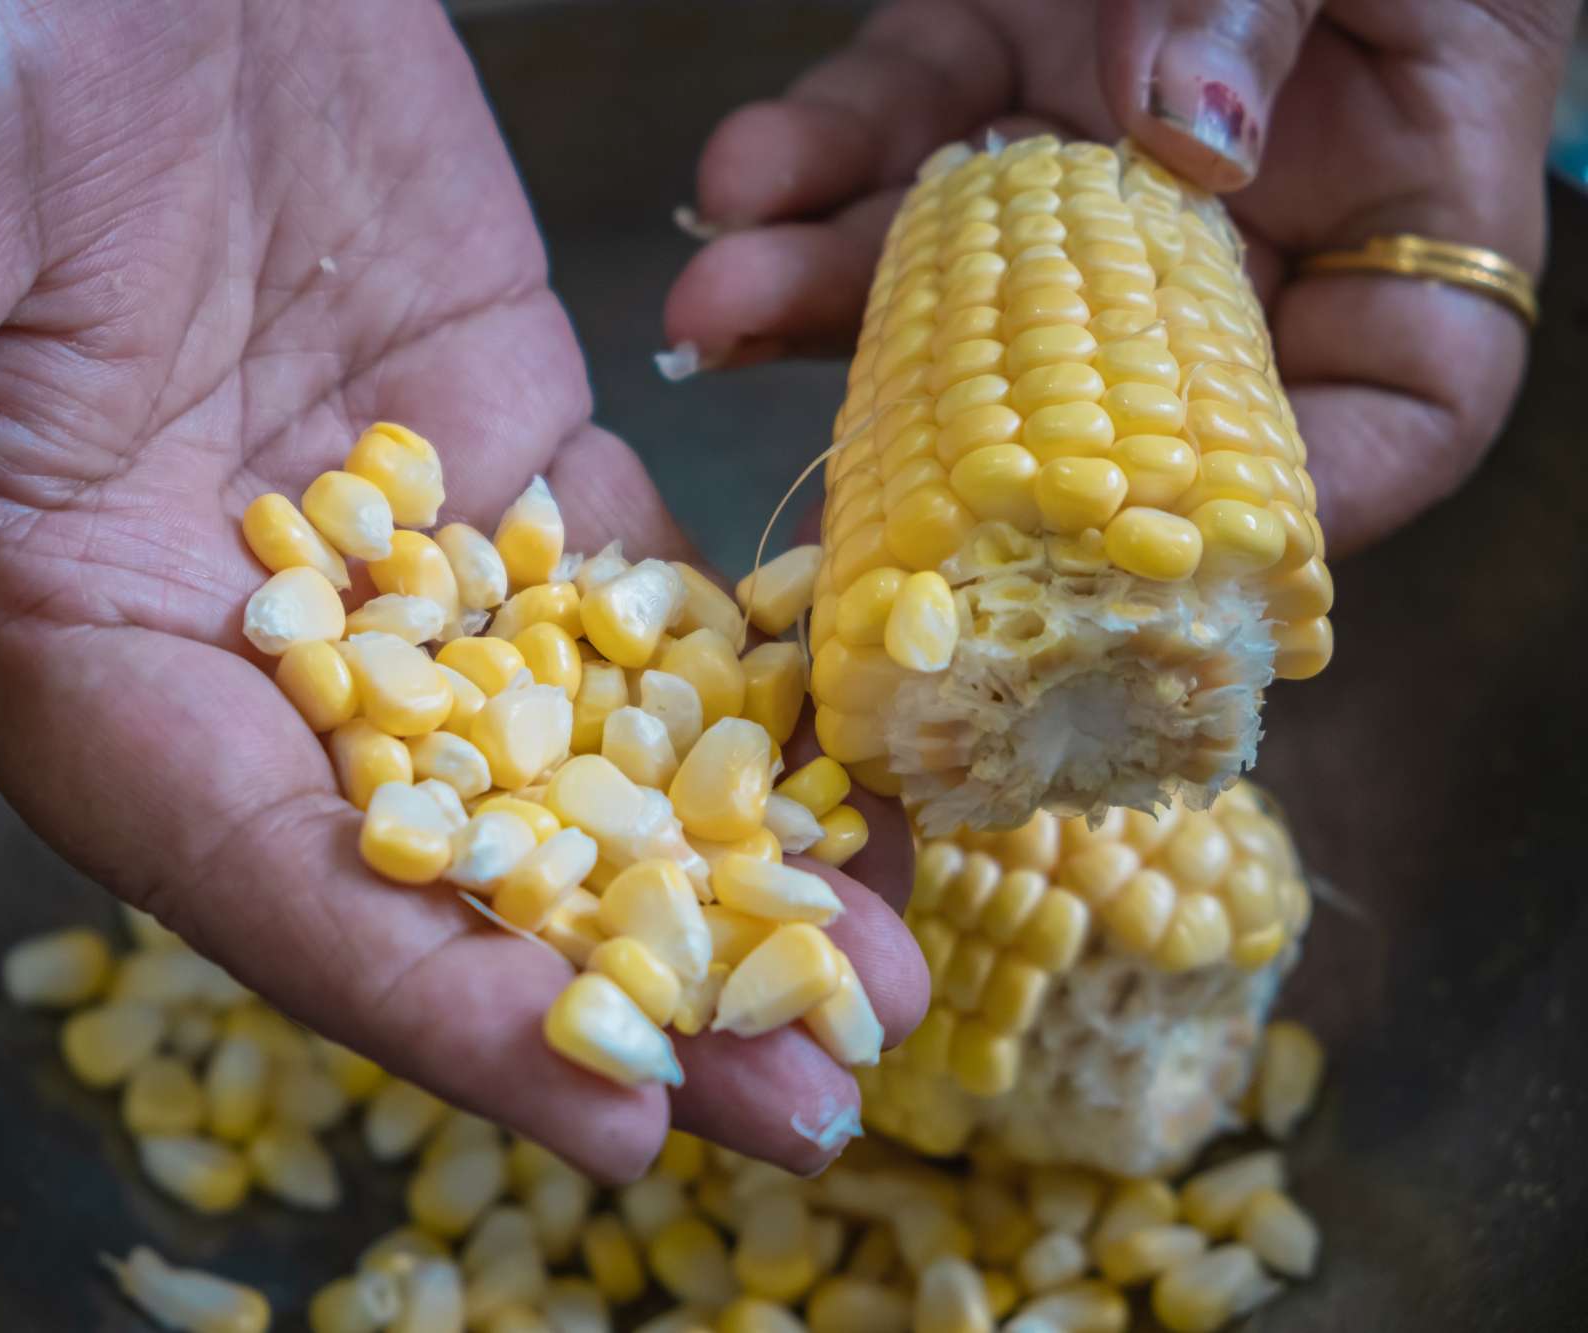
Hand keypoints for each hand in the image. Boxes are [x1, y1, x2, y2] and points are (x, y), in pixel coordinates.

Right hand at [0, 0, 923, 1177]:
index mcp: (80, 639)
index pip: (266, 870)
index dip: (432, 1004)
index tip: (610, 1110)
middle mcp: (247, 637)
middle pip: (453, 860)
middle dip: (629, 986)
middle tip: (813, 1097)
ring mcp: (396, 548)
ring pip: (574, 748)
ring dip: (724, 865)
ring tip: (880, 972)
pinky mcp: (500, 441)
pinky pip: (638, 594)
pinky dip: (748, 685)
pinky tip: (857, 766)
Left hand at [666, 0, 1576, 553]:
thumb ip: (1273, 5)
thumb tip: (1177, 129)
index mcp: (1400, 202)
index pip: (1387, 410)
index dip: (1287, 507)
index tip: (1146, 558)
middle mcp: (1234, 210)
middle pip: (1104, 380)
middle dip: (948, 439)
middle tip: (832, 501)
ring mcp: (1088, 144)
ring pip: (956, 269)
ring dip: (824, 298)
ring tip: (716, 312)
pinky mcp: (983, 58)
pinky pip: (888, 127)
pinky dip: (809, 154)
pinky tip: (739, 180)